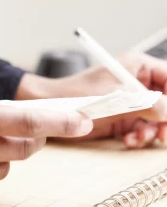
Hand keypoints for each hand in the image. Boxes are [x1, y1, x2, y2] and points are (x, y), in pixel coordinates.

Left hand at [16, 52, 166, 147]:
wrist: (51, 109)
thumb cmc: (78, 95)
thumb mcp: (116, 99)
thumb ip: (147, 104)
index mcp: (138, 66)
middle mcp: (137, 83)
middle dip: (166, 119)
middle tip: (162, 134)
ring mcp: (130, 102)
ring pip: (157, 117)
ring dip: (152, 131)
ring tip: (139, 138)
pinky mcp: (122, 118)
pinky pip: (141, 128)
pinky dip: (139, 136)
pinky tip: (129, 140)